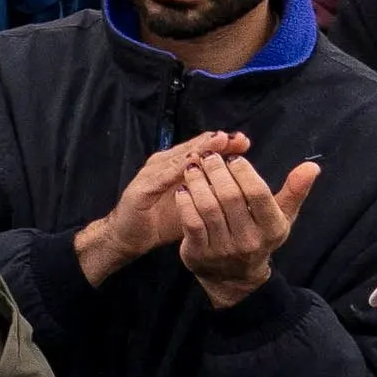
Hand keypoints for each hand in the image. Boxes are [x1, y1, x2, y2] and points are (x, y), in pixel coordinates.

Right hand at [74, 129, 250, 278]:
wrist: (131, 237)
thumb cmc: (164, 221)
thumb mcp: (196, 206)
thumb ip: (214, 194)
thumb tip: (245, 192)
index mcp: (176, 167)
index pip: (201, 151)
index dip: (222, 145)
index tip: (245, 142)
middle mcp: (163, 165)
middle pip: (192, 149)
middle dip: (215, 142)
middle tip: (237, 138)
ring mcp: (151, 174)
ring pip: (178, 159)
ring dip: (199, 149)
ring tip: (219, 142)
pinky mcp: (141, 189)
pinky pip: (161, 177)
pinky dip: (177, 169)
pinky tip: (193, 164)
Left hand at [173, 153, 320, 306]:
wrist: (235, 276)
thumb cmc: (260, 235)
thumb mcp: (281, 216)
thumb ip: (295, 190)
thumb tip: (312, 166)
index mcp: (272, 227)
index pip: (258, 193)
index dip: (243, 171)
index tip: (233, 158)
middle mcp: (250, 240)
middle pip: (230, 196)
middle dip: (217, 171)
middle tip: (208, 155)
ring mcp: (224, 248)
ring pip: (208, 207)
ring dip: (197, 181)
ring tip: (193, 165)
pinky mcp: (200, 253)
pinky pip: (191, 221)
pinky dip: (185, 201)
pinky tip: (183, 187)